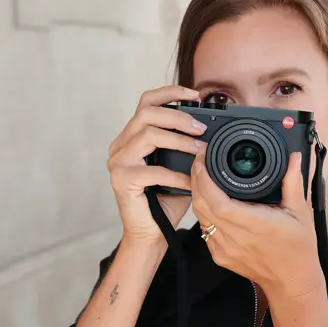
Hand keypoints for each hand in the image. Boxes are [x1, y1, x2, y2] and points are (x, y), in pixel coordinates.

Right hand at [106, 85, 208, 244]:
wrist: (151, 234)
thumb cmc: (166, 200)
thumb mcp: (178, 165)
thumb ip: (185, 145)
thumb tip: (210, 127)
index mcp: (131, 137)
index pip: (146, 102)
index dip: (170, 93)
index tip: (195, 95)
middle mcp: (120, 146)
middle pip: (146, 113)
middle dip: (178, 116)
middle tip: (201, 128)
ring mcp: (117, 162)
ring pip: (147, 134)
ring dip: (179, 141)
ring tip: (199, 150)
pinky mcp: (121, 180)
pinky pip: (152, 170)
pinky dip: (176, 175)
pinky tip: (190, 182)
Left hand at [191, 150, 326, 300]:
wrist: (292, 282)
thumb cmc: (298, 249)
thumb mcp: (301, 212)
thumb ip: (293, 182)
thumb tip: (293, 157)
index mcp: (255, 225)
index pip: (218, 203)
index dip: (204, 181)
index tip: (203, 162)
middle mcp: (236, 239)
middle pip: (202, 207)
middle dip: (196, 181)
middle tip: (200, 163)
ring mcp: (225, 249)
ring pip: (200, 218)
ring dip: (197, 196)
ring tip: (203, 177)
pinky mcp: (220, 256)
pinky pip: (204, 230)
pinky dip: (204, 213)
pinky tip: (209, 201)